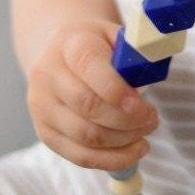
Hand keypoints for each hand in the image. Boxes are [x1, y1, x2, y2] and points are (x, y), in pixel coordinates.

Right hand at [25, 19, 157, 170]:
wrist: (60, 52)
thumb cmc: (96, 44)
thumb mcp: (114, 35)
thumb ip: (133, 52)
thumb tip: (151, 75)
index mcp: (69, 43)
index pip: (90, 66)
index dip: (118, 90)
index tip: (145, 105)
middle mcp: (48, 75)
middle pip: (87, 106)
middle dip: (126, 120)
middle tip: (152, 120)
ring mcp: (42, 107)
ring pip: (84, 136)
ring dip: (122, 142)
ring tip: (145, 135)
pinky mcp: (46, 133)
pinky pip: (79, 156)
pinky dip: (110, 160)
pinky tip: (132, 152)